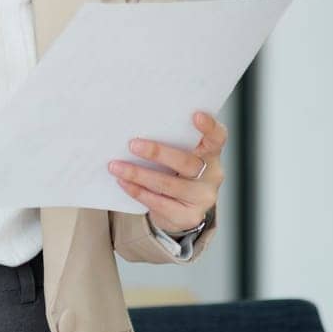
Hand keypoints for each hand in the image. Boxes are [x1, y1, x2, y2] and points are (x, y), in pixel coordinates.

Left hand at [108, 110, 226, 232]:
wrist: (179, 211)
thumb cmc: (175, 173)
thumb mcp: (179, 157)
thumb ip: (169, 143)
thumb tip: (133, 127)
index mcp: (211, 155)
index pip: (217, 138)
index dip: (209, 127)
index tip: (196, 115)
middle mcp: (212, 176)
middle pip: (187, 162)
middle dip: (158, 153)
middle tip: (132, 144)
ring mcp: (202, 198)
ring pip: (169, 184)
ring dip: (138, 174)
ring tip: (116, 166)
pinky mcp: (188, 216)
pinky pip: (159, 203)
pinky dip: (138, 191)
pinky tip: (123, 182)